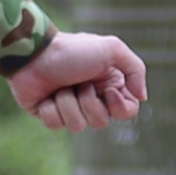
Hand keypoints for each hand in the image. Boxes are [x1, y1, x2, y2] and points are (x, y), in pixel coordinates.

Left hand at [9, 31, 147, 131]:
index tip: (106, 90)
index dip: (118, 106)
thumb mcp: (112, 48)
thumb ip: (136, 69)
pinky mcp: (48, 113)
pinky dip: (50, 109)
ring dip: (67, 103)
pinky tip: (46, 95)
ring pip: (78, 126)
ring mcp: (69, 107)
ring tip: (60, 86)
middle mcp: (91, 98)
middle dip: (88, 102)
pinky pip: (55, 125)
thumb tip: (142, 98)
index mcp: (108, 85)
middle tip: (79, 83)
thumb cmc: (71, 50)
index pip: (127, 111)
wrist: (33, 53)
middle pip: (101, 122)